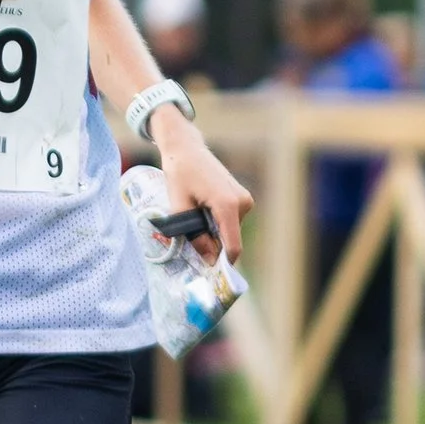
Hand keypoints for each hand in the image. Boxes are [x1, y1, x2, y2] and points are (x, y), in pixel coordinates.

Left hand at [151, 108, 252, 264]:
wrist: (186, 149)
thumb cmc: (179, 175)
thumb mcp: (180, 208)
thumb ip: (194, 236)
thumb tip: (207, 258)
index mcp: (228, 206)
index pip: (232, 247)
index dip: (221, 264)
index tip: (207, 274)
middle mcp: (242, 203)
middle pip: (229, 240)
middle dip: (211, 244)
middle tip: (189, 237)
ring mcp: (244, 200)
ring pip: (229, 231)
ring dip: (212, 232)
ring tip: (193, 214)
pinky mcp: (242, 198)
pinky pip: (230, 221)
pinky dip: (216, 223)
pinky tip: (200, 209)